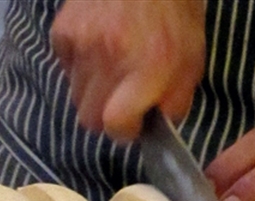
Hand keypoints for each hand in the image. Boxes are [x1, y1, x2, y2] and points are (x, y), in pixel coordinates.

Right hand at [50, 0, 205, 141]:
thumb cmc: (175, 15)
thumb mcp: (192, 61)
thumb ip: (174, 101)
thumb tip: (153, 127)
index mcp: (147, 70)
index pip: (114, 124)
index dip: (123, 131)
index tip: (131, 124)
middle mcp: (110, 59)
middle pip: (88, 117)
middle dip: (104, 116)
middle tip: (119, 101)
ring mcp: (81, 44)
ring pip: (75, 94)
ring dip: (92, 91)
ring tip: (111, 68)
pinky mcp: (63, 30)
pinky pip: (64, 66)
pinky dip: (79, 65)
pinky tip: (97, 48)